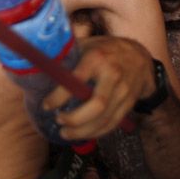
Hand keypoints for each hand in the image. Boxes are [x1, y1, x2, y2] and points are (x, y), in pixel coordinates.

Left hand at [42, 36, 156, 139]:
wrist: (140, 56)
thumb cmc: (105, 49)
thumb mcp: (87, 44)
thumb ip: (68, 54)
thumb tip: (39, 62)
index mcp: (96, 58)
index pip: (77, 80)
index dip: (59, 96)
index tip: (46, 105)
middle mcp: (112, 75)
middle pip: (96, 105)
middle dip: (75, 118)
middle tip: (58, 120)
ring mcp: (123, 91)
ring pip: (105, 118)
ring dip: (84, 131)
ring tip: (65, 133)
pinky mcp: (129, 103)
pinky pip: (113, 123)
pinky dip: (96, 133)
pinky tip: (83, 134)